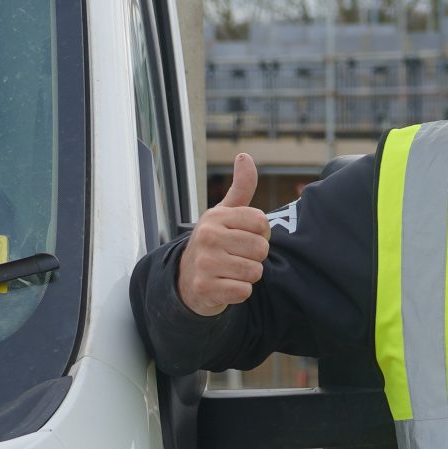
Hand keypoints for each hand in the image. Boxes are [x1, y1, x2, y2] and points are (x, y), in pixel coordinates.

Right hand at [177, 152, 271, 316]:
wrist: (186, 280)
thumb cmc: (213, 243)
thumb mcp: (225, 214)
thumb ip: (241, 187)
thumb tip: (245, 156)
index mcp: (216, 217)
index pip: (261, 223)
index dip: (261, 234)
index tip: (245, 237)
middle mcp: (208, 237)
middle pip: (261, 249)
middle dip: (255, 257)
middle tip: (237, 257)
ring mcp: (205, 263)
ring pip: (254, 271)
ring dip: (248, 276)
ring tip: (231, 271)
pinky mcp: (205, 288)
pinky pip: (244, 291)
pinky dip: (239, 292)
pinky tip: (225, 285)